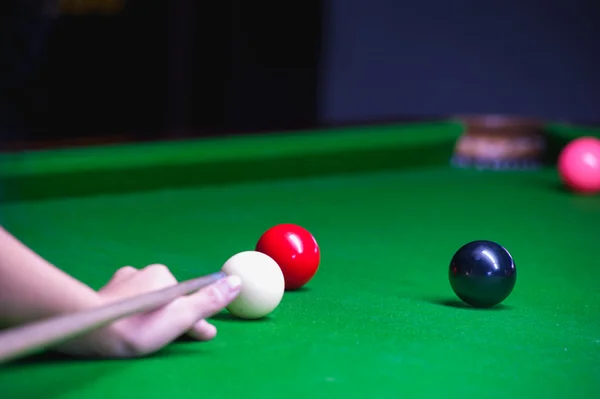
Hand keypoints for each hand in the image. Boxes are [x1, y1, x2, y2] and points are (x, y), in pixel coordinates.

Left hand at [54, 264, 240, 357]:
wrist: (90, 331)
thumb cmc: (138, 325)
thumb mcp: (182, 316)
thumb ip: (209, 300)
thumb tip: (236, 281)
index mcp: (161, 274)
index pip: (188, 296)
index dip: (199, 315)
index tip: (207, 332)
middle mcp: (141, 274)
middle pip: (167, 298)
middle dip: (178, 316)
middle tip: (186, 337)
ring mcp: (120, 283)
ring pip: (147, 300)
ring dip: (156, 315)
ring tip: (154, 335)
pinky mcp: (103, 296)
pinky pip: (129, 304)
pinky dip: (136, 314)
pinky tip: (132, 327)